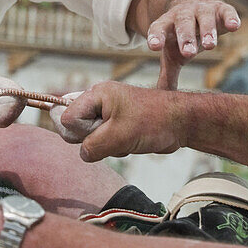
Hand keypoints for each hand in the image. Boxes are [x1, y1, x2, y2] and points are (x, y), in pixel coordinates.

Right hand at [54, 81, 180, 161]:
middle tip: (115, 134)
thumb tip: (83, 153)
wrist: (180, 123)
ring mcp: (108, 113)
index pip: (66, 117)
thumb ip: (92, 146)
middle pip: (77, 128)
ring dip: (108, 145)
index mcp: (97, 94)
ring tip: (127, 137)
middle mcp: (99, 101)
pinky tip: (130, 141)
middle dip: (94, 139)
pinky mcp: (116, 124)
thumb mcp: (118, 136)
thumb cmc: (153, 121)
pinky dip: (115, 146)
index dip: (78, 131)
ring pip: (91, 139)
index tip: (99, 131)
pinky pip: (104, 142)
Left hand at [147, 0, 239, 88]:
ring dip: (208, 31)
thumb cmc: (181, 36)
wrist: (196, 4)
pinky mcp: (221, 8)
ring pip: (204, 18)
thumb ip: (168, 75)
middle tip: (188, 53)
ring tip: (211, 46)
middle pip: (183, 24)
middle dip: (186, 37)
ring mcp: (202, 9)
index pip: (158, 28)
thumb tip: (161, 103)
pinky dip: (230, 18)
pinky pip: (226, 12)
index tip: (154, 46)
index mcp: (167, 24)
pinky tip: (234, 27)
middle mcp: (183, 14)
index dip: (156, 37)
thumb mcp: (173, 54)